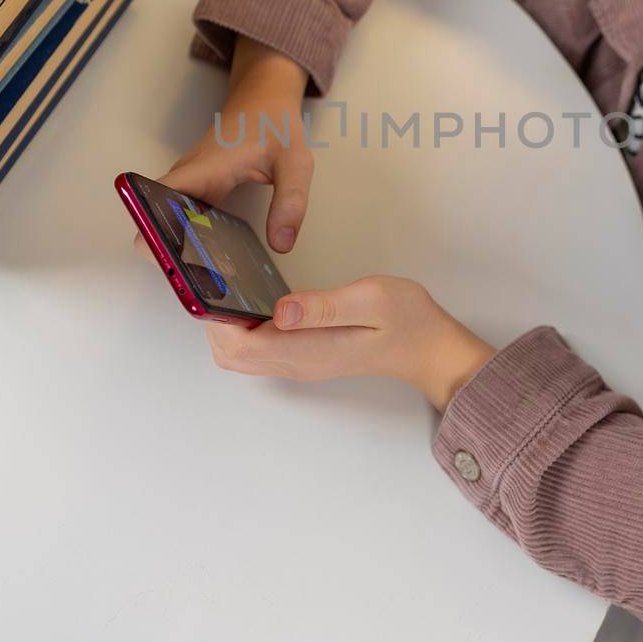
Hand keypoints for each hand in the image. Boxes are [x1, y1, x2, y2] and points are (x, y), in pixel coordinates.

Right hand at [134, 38, 312, 259]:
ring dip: (177, 246)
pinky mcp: (196, 188)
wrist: (264, 98)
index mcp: (204, 167)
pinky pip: (182, 216)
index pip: (155, 196)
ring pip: (167, 218)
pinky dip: (190, 237)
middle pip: (156, 217)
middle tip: (196, 283)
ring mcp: (189, 182)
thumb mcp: (295, 162)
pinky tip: (212, 258)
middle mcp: (188, 176)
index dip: (149, 226)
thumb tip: (281, 244)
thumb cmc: (275, 123)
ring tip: (205, 280)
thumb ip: (291, 202)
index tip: (161, 257)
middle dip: (167, 250)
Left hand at [204, 275, 497, 412]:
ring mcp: (298, 363)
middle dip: (213, 320)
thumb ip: (323, 305)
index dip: (216, 317)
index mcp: (306, 350)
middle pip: (229, 355)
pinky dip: (240, 328)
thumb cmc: (406, 318)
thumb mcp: (371, 299)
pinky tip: (248, 299)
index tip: (213, 283)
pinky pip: (256, 349)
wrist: (430, 347)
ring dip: (224, 325)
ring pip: (239, 355)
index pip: (239, 345)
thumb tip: (279, 310)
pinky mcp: (303, 357)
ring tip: (228, 285)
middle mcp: (296, 363)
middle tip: (216, 277)